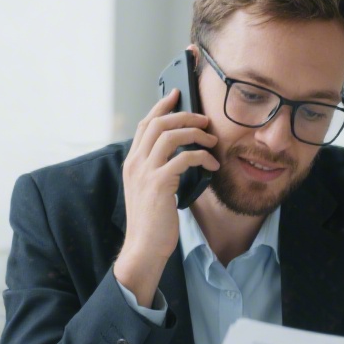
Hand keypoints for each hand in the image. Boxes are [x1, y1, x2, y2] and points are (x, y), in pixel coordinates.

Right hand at [114, 89, 218, 305]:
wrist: (144, 247)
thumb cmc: (152, 222)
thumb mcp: (150, 190)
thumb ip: (158, 170)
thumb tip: (180, 154)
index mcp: (132, 163)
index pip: (143, 124)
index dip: (160, 106)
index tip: (177, 95)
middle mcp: (135, 163)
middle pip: (157, 123)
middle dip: (183, 115)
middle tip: (204, 119)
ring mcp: (145, 173)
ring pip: (169, 135)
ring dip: (194, 132)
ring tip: (210, 139)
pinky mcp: (159, 184)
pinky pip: (183, 158)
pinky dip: (201, 156)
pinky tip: (211, 164)